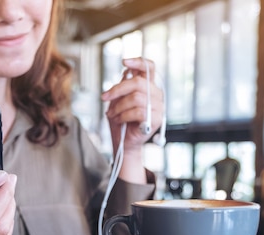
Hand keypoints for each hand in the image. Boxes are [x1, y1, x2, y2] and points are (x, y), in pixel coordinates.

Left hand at [101, 58, 163, 183]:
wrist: (124, 143)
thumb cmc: (121, 121)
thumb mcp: (118, 100)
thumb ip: (123, 87)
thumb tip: (125, 73)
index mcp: (148, 87)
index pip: (149, 68)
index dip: (138, 62)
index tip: (124, 62)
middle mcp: (156, 94)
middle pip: (138, 82)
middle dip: (117, 89)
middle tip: (104, 97)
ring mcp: (158, 107)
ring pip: (136, 98)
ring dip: (118, 106)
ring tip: (112, 114)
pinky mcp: (156, 119)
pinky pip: (138, 111)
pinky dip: (123, 115)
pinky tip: (119, 120)